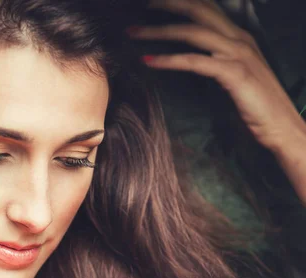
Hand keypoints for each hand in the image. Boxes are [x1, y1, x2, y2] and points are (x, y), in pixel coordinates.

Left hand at [127, 0, 305, 152]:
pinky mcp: (235, 73)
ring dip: (158, 31)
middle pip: (199, 10)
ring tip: (132, 33)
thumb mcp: (231, 76)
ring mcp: (238, 54)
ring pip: (192, 32)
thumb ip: (212, 62)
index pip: (207, 9)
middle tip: (138, 6)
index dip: (180, 3)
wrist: (282, 128)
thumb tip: (183, 58)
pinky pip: (195, 61)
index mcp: (238, 37)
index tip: (152, 4)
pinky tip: (148, 61)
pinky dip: (169, 59)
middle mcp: (239, 39)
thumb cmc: (254, 106)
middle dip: (167, 5)